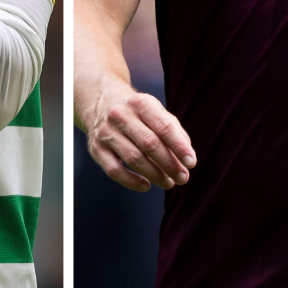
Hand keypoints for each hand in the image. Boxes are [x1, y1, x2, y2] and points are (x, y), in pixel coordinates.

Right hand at [80, 79, 195, 191]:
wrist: (100, 102)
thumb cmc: (138, 112)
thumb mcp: (156, 111)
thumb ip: (174, 132)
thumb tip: (186, 160)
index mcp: (140, 103)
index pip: (163, 127)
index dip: (179, 147)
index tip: (191, 164)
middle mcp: (120, 115)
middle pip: (149, 144)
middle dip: (169, 164)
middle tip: (183, 178)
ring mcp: (106, 132)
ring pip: (133, 158)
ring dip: (155, 175)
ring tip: (169, 183)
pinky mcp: (96, 148)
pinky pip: (114, 170)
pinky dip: (131, 181)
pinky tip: (146, 186)